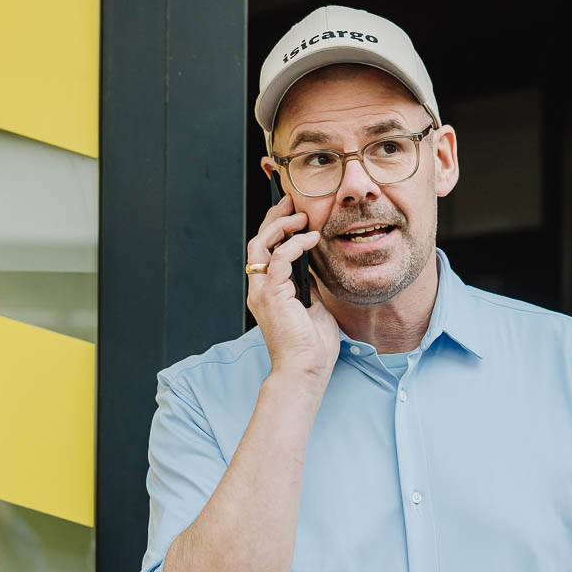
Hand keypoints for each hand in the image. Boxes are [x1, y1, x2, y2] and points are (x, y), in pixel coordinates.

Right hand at [246, 194, 340, 389]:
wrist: (305, 369)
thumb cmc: (312, 346)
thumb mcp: (313, 305)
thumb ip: (307, 284)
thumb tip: (312, 263)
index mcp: (267, 292)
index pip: (265, 251)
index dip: (276, 228)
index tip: (293, 212)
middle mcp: (259, 289)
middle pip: (258, 242)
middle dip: (274, 218)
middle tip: (292, 202)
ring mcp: (263, 291)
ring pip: (261, 245)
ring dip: (281, 226)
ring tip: (301, 215)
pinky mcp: (272, 294)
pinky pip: (280, 258)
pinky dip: (295, 243)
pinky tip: (312, 238)